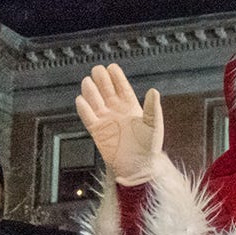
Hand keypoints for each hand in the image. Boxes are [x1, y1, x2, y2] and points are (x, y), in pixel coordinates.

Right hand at [75, 63, 163, 184]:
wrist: (139, 167)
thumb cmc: (149, 147)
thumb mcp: (154, 125)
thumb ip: (153, 108)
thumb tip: (153, 91)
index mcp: (131, 107)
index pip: (122, 88)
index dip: (116, 77)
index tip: (112, 67)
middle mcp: (117, 111)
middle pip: (106, 91)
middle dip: (101, 80)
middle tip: (97, 70)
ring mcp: (106, 121)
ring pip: (95, 101)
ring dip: (91, 91)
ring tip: (87, 82)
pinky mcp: (98, 132)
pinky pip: (88, 118)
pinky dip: (84, 109)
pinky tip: (81, 100)